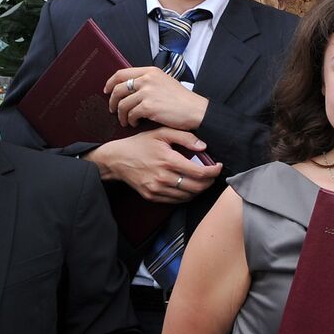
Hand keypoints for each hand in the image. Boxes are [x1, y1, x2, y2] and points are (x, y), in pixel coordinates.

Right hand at [84, 127, 221, 202]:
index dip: (214, 171)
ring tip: (203, 181)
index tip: (218, 167)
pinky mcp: (151, 196)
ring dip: (200, 190)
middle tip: (213, 175)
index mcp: (168, 160)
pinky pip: (176, 201)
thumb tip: (204, 146)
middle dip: (210, 182)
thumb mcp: (161, 133)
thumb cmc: (140, 144)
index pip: (200, 172)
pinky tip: (189, 186)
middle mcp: (163, 177)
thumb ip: (184, 137)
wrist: (115, 159)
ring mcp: (156, 188)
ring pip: (188, 196)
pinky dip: (187, 195)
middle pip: (197, 187)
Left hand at [106, 66, 208, 130]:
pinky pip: (131, 114)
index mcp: (151, 72)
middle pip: (118, 89)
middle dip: (113, 101)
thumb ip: (149, 82)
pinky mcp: (148, 107)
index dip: (111, 82)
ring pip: (123, 103)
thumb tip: (132, 88)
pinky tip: (135, 123)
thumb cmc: (183, 100)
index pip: (122, 74)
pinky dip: (130, 120)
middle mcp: (147, 80)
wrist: (196, 111)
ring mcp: (147, 93)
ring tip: (126, 120)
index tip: (107, 90)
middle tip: (113, 109)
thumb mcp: (166, 82)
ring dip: (121, 114)